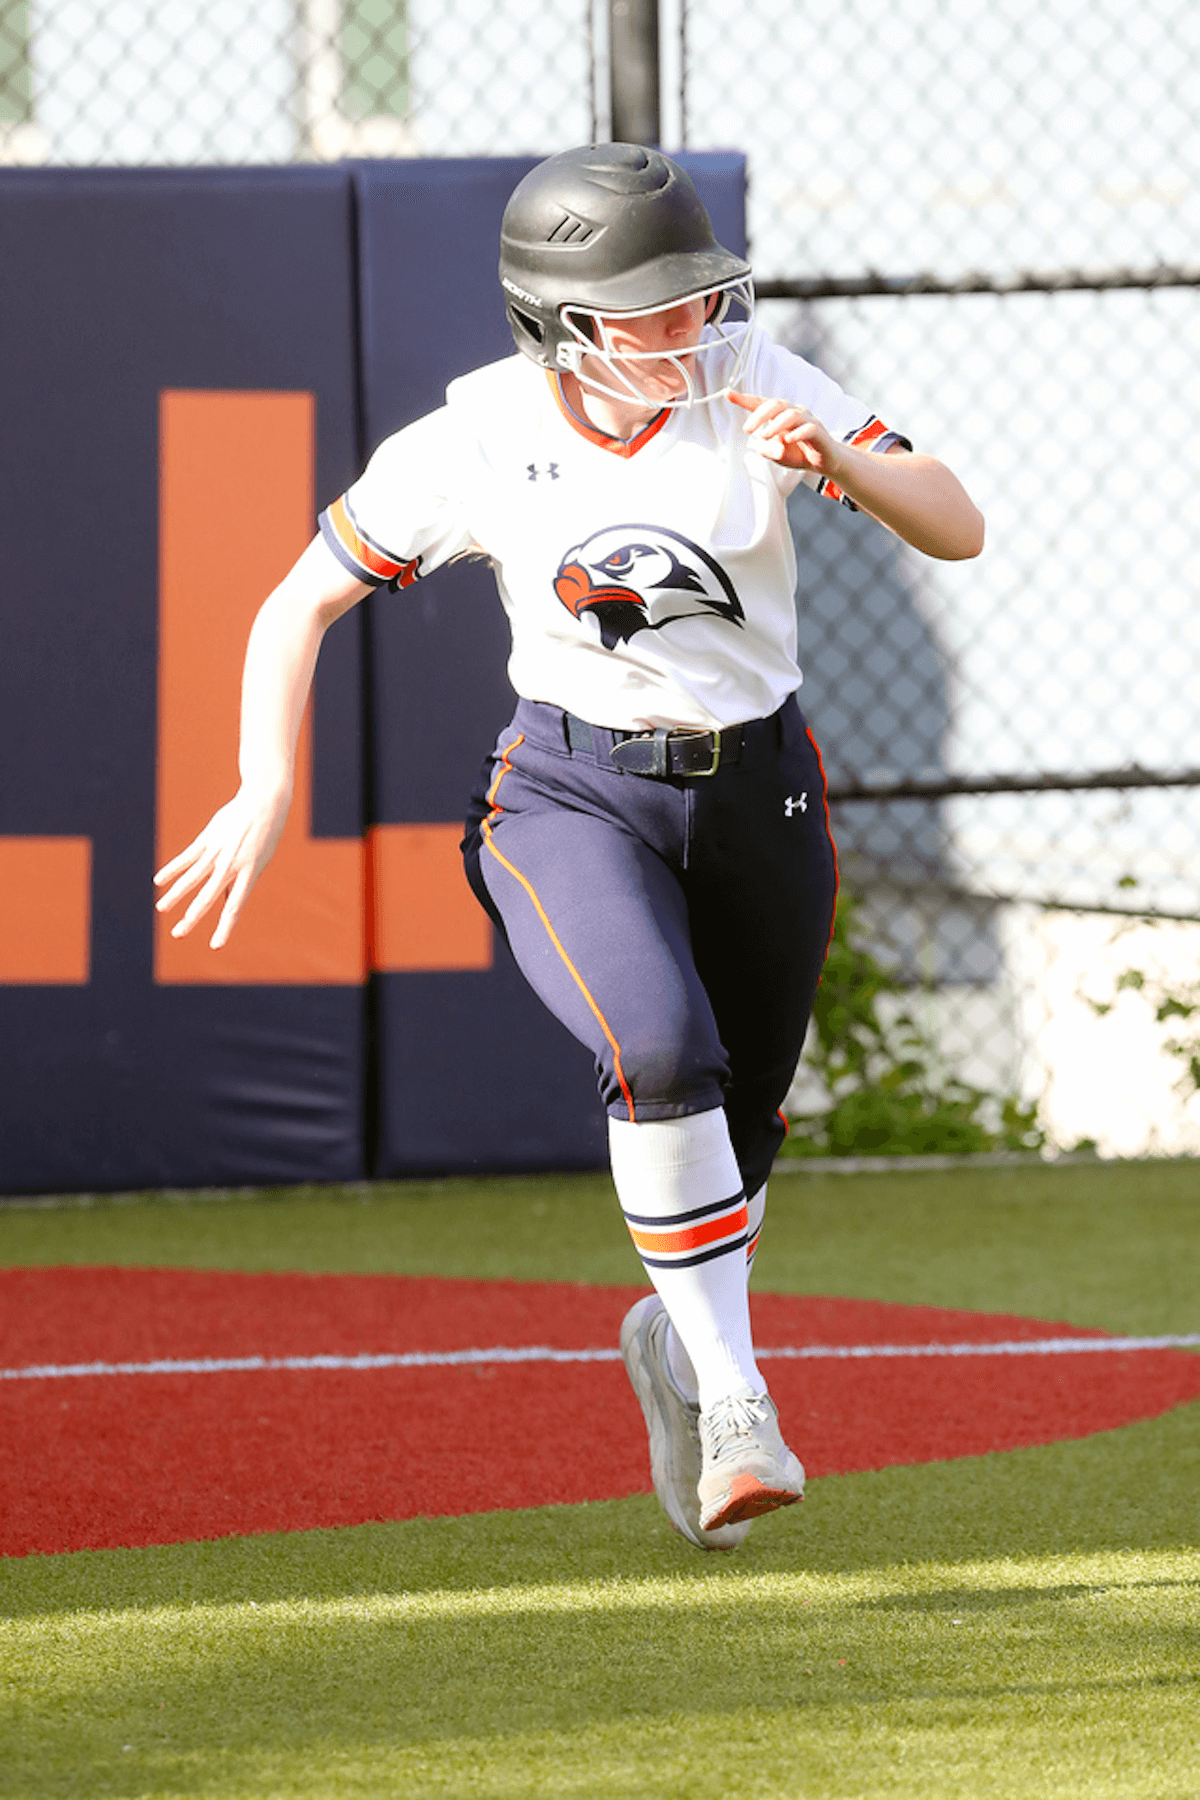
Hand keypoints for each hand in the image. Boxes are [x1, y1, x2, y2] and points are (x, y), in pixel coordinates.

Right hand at [153, 785, 290, 948]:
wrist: (265, 802)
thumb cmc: (263, 837)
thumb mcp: (258, 863)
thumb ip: (240, 884)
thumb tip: (227, 905)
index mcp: (249, 875)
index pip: (235, 907)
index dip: (225, 927)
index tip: (215, 946)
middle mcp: (232, 866)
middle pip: (208, 896)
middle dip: (192, 917)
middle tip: (178, 934)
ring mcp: (218, 852)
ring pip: (193, 877)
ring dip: (175, 895)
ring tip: (161, 908)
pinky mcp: (208, 839)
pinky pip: (187, 857)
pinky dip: (172, 869)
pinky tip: (158, 881)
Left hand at [728, 391, 843, 478]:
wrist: (823, 461)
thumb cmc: (799, 453)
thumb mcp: (778, 455)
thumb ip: (768, 450)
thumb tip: (762, 446)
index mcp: (780, 415)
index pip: (761, 404)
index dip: (744, 399)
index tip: (727, 393)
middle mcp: (793, 412)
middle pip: (776, 405)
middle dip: (759, 416)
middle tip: (747, 430)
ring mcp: (807, 420)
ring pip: (791, 414)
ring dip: (775, 425)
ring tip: (764, 436)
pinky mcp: (818, 431)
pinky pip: (808, 428)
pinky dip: (797, 433)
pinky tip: (787, 439)